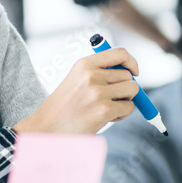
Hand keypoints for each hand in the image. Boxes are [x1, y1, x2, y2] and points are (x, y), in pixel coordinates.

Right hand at [14, 48, 139, 134]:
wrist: (47, 128)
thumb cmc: (64, 107)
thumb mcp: (76, 80)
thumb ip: (99, 72)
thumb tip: (130, 73)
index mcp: (84, 64)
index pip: (119, 53)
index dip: (131, 62)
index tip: (134, 72)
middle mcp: (91, 75)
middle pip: (128, 76)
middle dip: (125, 89)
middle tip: (110, 100)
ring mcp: (98, 92)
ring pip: (132, 90)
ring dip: (125, 101)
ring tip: (108, 109)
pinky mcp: (104, 110)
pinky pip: (129, 108)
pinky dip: (122, 114)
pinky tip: (105, 119)